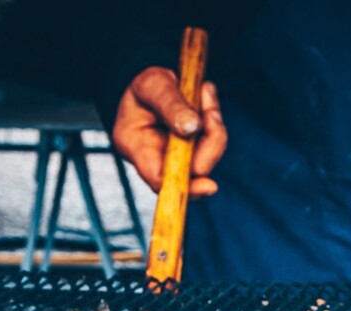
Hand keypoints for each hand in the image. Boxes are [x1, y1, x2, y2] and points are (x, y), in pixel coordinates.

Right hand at [111, 67, 226, 197]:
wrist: (155, 84)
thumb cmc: (147, 86)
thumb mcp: (153, 84)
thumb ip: (170, 104)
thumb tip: (193, 126)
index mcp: (135, 146)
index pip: (159, 179)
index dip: (185, 186)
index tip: (210, 185)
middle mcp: (156, 159)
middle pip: (191, 171)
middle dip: (210, 143)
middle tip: (211, 111)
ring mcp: (178, 158)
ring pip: (207, 157)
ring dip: (214, 127)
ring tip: (205, 93)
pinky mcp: (194, 152)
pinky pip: (213, 144)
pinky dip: (215, 122)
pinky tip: (207, 98)